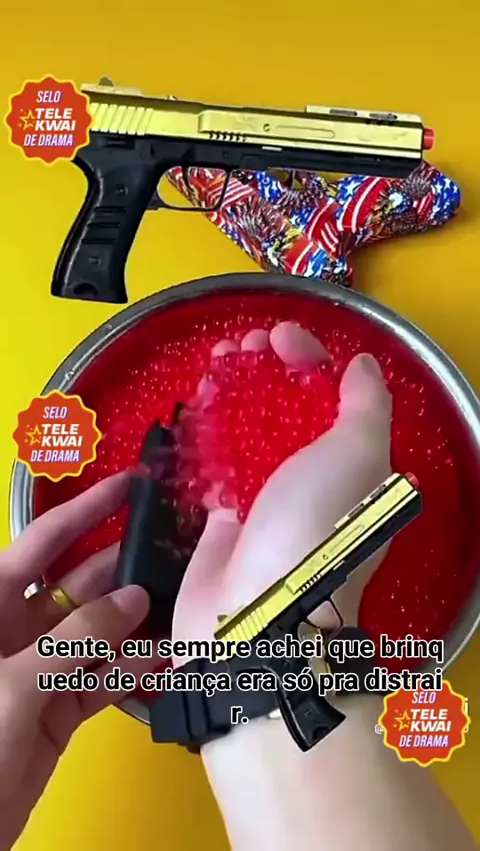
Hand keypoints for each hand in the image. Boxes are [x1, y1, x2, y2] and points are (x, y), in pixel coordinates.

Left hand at [0, 474, 152, 850]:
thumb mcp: (17, 684)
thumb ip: (78, 638)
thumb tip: (131, 600)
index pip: (42, 542)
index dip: (85, 511)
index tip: (126, 487)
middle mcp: (14, 632)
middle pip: (77, 585)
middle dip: (123, 568)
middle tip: (172, 550)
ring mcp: (39, 670)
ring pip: (98, 632)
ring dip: (138, 622)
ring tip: (182, 602)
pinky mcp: (57, 709)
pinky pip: (103, 678)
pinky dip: (133, 669)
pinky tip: (164, 657)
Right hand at [173, 322, 391, 652]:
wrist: (259, 612)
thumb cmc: (315, 527)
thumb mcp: (357, 454)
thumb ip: (366, 405)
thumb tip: (361, 367)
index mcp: (352, 467)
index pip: (333, 397)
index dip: (309, 359)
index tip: (280, 337)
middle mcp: (312, 483)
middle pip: (288, 411)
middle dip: (266, 372)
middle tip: (240, 348)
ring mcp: (267, 502)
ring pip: (250, 434)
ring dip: (234, 396)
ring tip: (214, 367)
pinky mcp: (227, 521)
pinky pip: (217, 468)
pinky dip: (209, 436)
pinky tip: (198, 411)